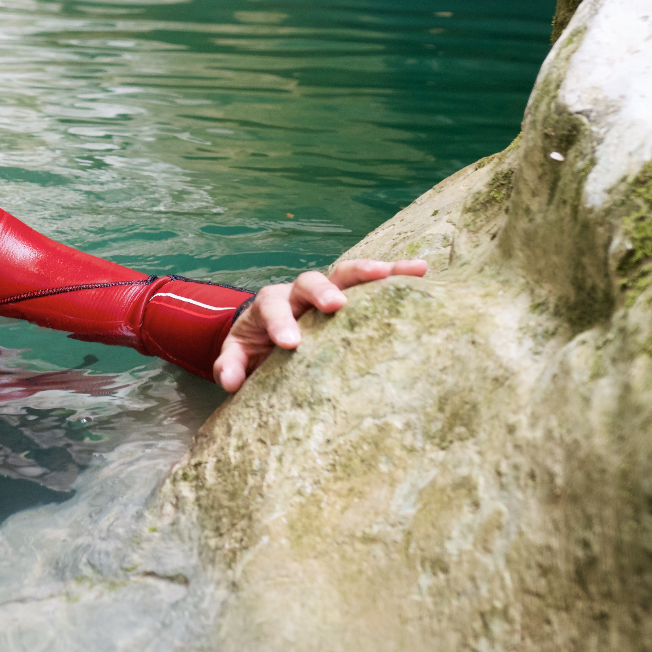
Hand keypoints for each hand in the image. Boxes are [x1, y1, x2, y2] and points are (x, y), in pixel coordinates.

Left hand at [212, 258, 428, 391]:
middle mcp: (298, 292)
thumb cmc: (254, 345)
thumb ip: (230, 365)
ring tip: (402, 272)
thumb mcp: (236, 355)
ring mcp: (325, 290)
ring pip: (346, 273)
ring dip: (373, 271)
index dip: (281, 323)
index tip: (290, 344)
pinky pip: (372, 282)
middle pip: (310, 280)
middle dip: (324, 290)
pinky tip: (422, 271)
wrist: (266, 329)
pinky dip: (395, 273)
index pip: (273, 308)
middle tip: (337, 305)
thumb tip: (229, 380)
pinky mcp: (349, 295)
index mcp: (270, 304)